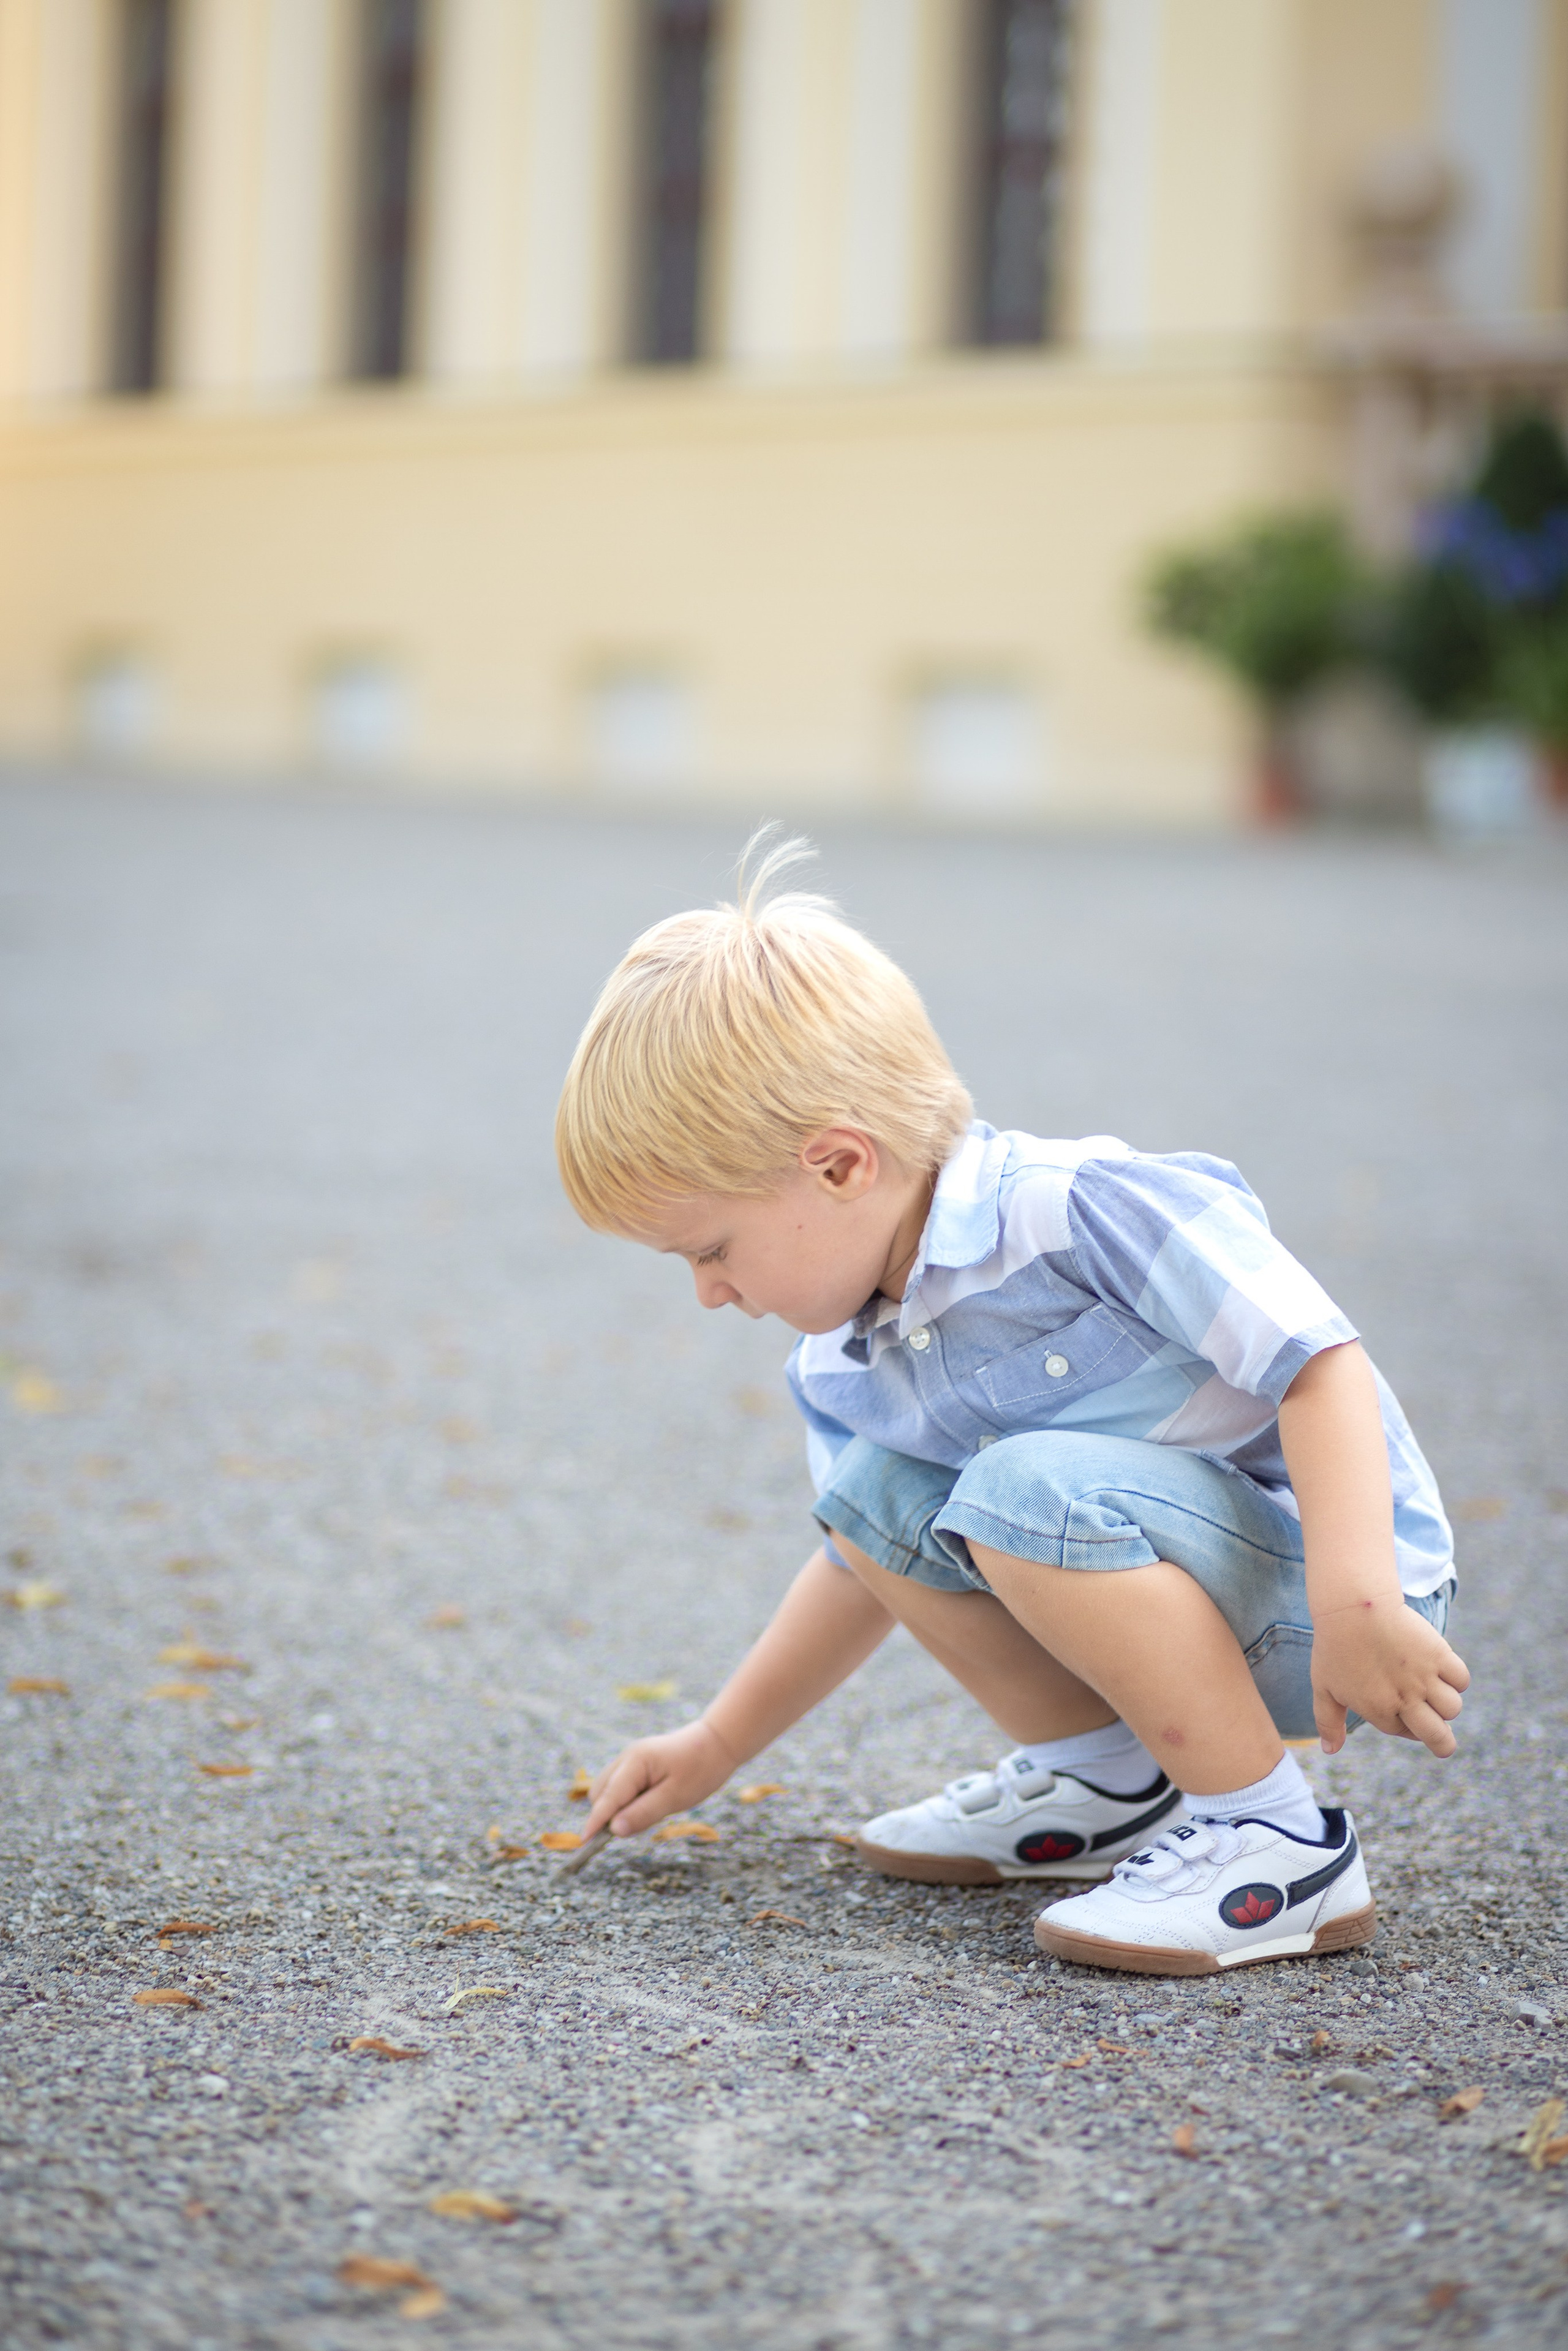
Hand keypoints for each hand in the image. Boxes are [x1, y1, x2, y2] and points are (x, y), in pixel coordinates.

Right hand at [581, 1718, 736, 1840]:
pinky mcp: (636, 1764)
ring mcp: (630, 1759)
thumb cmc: (700, 1769)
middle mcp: (626, 1758)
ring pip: (608, 1790)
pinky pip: (621, 1786)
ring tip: (652, 1810)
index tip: (584, 1843)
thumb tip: (614, 1830)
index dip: (595, 1822)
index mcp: (635, 1763)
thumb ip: (643, 1813)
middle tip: (639, 1825)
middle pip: (600, 1794)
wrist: (717, 1742)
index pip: (607, 1798)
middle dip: (608, 1815)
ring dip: (618, 1808)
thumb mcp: (675, 1797)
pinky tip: (651, 1802)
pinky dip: (626, 1800)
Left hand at [1311, 1594, 1469, 1757]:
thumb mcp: (1324, 1687)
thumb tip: (1331, 1752)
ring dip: (1446, 1705)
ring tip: (1434, 1692)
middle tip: (1443, 1742)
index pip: (1404, 1732)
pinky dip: (1457, 1679)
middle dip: (1443, 1744)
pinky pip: (1461, 1679)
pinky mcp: (1438, 1655)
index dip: (1407, 1728)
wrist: (1353, 1606)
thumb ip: (1328, 1722)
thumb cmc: (1335, 1646)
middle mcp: (1404, 1699)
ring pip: (1452, 1708)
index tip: (1406, 1718)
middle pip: (1439, 1737)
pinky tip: (1443, 1671)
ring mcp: (1423, 1677)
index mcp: (1378, 1710)